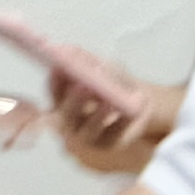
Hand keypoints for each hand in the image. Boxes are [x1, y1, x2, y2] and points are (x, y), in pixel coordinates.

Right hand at [49, 67, 184, 177]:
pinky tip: (129, 113)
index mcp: (64, 100)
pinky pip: (113, 137)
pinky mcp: (108, 144)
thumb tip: (69, 50)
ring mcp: (88, 136)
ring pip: (87, 131)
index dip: (55, 81)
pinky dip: (121, 124)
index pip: (54, 92)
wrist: (139, 99)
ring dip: (96, 117)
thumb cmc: (115, 81)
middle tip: (83, 87)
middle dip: (73, 101)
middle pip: (66, 115)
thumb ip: (88, 61)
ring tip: (108, 102)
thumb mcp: (104, 65)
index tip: (60, 69)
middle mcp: (70, 121)